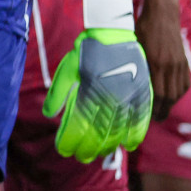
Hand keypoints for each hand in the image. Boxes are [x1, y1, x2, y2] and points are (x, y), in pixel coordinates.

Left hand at [45, 28, 153, 160]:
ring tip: (99, 155)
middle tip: (80, 157)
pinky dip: (135, 136)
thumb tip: (48, 116)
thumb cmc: (85, 51)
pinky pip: (141, 121)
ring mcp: (128, 97)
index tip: (63, 150)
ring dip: (108, 147)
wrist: (112, 32)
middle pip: (98, 133)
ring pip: (119, 131)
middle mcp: (110, 98)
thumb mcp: (67, 69)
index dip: (70, 140)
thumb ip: (58, 93)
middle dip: (88, 149)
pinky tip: (127, 146)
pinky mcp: (141, 95)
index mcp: (88, 92)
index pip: (78, 125)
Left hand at [138, 0, 189, 120]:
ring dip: (171, 103)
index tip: (147, 115)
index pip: (158, 92)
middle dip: (163, 109)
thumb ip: (131, 62)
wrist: (161, 14)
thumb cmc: (141, 28)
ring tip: (162, 110)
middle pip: (169, 95)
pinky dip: (178, 92)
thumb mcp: (132, 44)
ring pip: (178, 91)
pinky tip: (172, 96)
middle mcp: (170, 65)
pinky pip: (184, 83)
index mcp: (155, 62)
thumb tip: (121, 79)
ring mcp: (179, 64)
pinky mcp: (183, 61)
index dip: (154, 106)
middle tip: (155, 118)